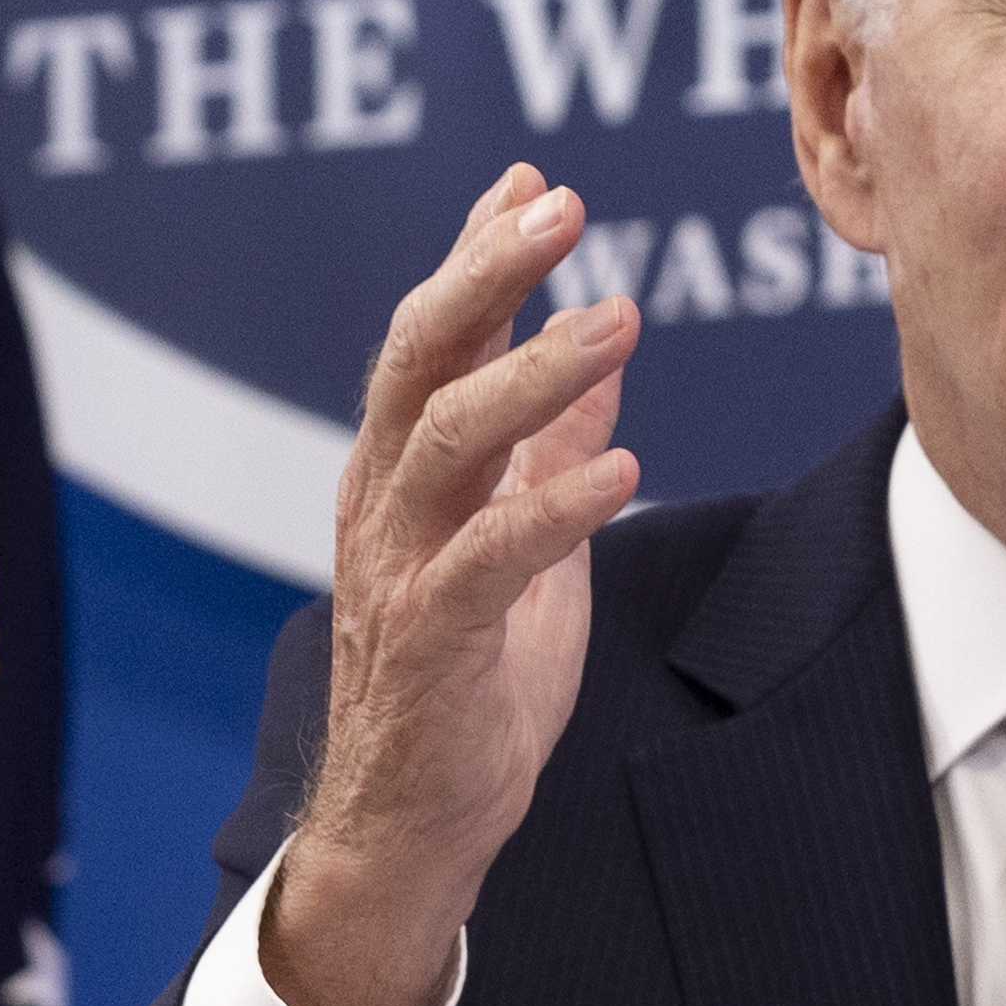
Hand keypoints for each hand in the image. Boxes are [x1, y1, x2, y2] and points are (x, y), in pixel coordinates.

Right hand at [258, 165, 637, 1005]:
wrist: (412, 825)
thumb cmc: (467, 680)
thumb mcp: (521, 541)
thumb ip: (548, 445)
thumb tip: (599, 350)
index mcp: (398, 471)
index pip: (429, 337)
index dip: (476, 256)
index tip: (532, 181)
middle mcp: (382, 503)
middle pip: (416, 359)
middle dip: (487, 274)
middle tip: (562, 209)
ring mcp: (397, 570)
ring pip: (446, 440)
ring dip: (534, 372)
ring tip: (619, 319)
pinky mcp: (431, 642)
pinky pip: (487, 558)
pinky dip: (554, 506)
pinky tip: (623, 469)